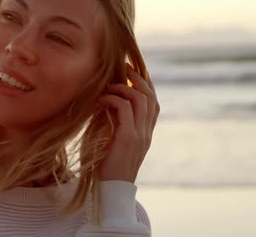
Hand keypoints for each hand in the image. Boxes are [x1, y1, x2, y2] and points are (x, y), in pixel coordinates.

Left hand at [97, 63, 159, 182]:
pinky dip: (114, 99)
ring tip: (111, 83)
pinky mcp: (129, 138)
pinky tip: (102, 99)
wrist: (109, 190)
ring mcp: (141, 135)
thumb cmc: (104, 166)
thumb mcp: (110, 140)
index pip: (153, 103)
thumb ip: (113, 121)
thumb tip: (104, 100)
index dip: (147, 84)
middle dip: (138, 78)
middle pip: (150, 97)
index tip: (135, 70)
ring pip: (141, 100)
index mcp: (145, 133)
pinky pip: (125, 109)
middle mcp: (147, 133)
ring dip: (125, 87)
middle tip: (124, 66)